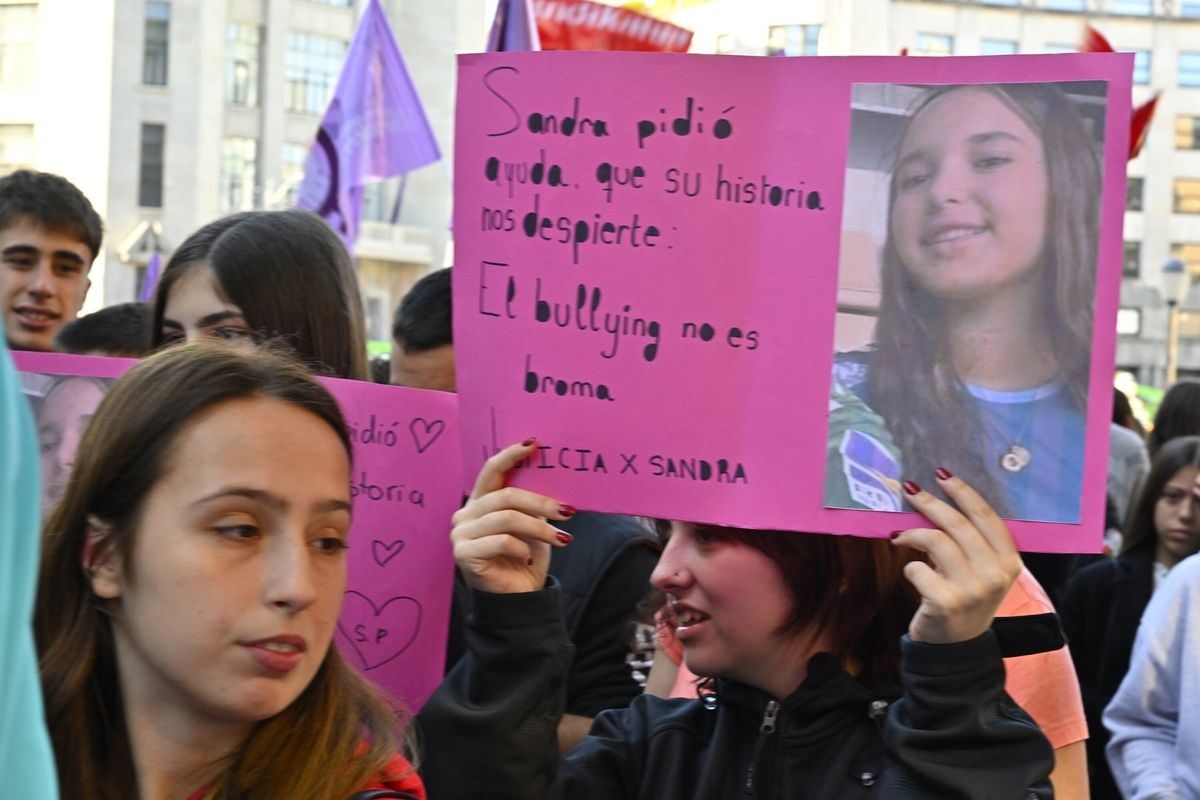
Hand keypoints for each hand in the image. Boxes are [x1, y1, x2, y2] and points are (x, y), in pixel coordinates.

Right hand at [451, 439, 574, 593]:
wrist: (516, 598)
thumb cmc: (524, 557)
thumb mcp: (532, 524)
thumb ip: (531, 502)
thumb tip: (553, 474)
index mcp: (479, 501)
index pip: (491, 470)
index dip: (511, 455)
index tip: (534, 443)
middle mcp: (465, 514)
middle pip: (505, 496)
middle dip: (541, 502)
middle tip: (568, 511)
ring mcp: (460, 534)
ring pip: (506, 519)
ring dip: (540, 528)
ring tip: (563, 538)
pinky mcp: (464, 554)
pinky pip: (500, 541)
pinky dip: (521, 548)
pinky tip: (528, 558)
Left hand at [892, 471, 1021, 644]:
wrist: (956, 647)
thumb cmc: (965, 599)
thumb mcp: (981, 571)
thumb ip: (972, 542)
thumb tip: (939, 499)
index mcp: (1009, 562)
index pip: (987, 517)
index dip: (963, 492)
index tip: (942, 475)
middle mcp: (996, 575)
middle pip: (959, 524)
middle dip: (930, 502)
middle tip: (911, 490)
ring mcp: (972, 590)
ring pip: (936, 541)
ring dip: (912, 534)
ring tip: (900, 536)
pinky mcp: (946, 602)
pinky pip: (916, 569)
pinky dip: (909, 566)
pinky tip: (911, 572)